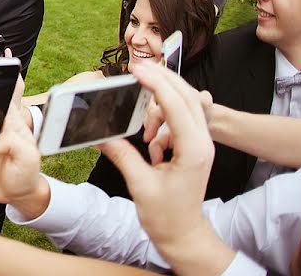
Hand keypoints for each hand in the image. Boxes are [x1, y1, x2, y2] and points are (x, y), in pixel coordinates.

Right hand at [98, 62, 215, 262]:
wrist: (184, 234)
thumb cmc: (166, 216)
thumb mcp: (140, 184)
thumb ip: (121, 154)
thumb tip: (98, 134)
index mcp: (194, 151)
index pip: (176, 106)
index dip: (156, 84)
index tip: (136, 69)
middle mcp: (202, 143)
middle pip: (187, 96)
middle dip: (163, 77)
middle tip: (138, 66)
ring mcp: (200, 143)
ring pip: (187, 103)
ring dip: (165, 92)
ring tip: (142, 92)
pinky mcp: (193, 146)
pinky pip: (183, 117)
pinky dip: (166, 110)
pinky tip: (148, 127)